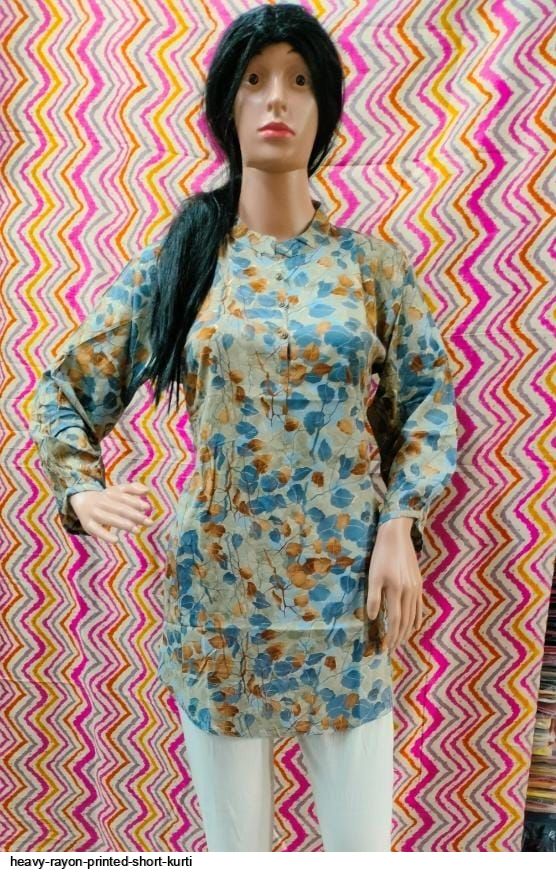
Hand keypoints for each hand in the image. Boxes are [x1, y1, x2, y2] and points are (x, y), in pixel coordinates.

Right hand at [69, 482, 154, 543]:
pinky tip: (116, 540)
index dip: (135, 502)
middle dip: (135, 515)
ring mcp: (95, 514)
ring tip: (137, 530)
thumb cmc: (105, 498)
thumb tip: (147, 491)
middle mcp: (102, 502)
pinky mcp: (88, 525)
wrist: (80, 500)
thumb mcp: (117, 490)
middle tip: (148, 522)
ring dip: (124, 524)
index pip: (124, 498)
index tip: (147, 508)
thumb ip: (132, 489)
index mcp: (110, 494)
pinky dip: (105, 535)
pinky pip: (97, 531)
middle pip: (119, 509)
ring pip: (110, 519)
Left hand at [366, 518, 423, 654]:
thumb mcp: (373, 575)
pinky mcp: (419, 583)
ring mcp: (416, 588)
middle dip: (398, 637)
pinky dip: (417, 618)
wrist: (396, 537)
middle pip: (405, 621)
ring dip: (407, 631)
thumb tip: (372, 617)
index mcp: (396, 591)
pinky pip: (419, 606)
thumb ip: (373, 597)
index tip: (385, 648)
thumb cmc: (381, 555)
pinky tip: (414, 625)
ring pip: (413, 615)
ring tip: (400, 641)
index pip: (394, 620)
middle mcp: (409, 592)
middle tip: (392, 649)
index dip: (390, 636)